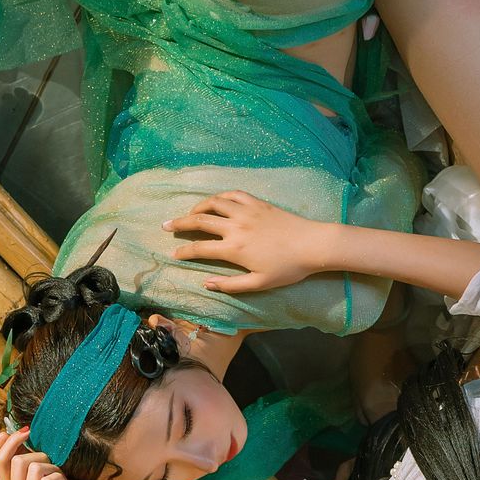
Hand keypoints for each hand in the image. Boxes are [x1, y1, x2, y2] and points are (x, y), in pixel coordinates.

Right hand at [0, 425, 110, 479]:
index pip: (0, 461)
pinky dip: (60, 477)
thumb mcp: (40, 466)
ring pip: (34, 469)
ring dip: (53, 467)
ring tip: (60, 477)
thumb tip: (1, 434)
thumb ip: (21, 454)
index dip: (11, 442)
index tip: (28, 430)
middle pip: (18, 461)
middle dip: (40, 455)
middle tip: (54, 465)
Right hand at [162, 190, 329, 296]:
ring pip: (214, 202)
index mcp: (234, 248)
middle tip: (166, 225)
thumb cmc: (288, 268)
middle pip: (200, 221)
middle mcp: (235, 226)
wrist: (312, 245)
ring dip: (198, 206)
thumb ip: (230, 284)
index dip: (183, 251)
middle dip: (180, 223)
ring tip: (189, 212)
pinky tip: (216, 200)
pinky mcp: (258, 203)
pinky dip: (220, 195)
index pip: (199, 248)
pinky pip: (234, 194)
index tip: (173, 253)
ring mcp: (246, 211)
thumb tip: (206, 283)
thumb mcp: (259, 283)